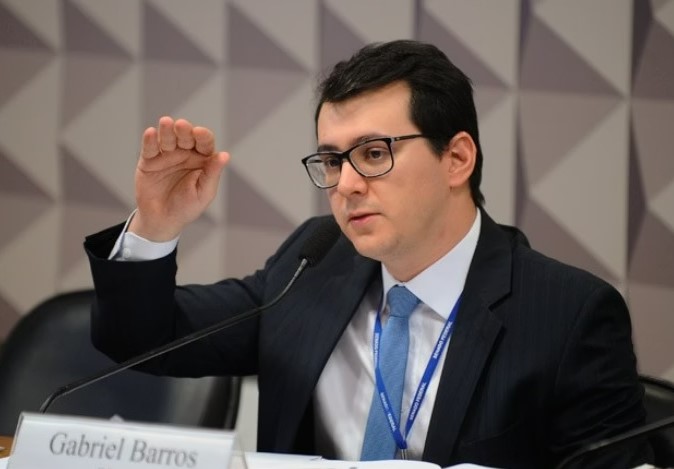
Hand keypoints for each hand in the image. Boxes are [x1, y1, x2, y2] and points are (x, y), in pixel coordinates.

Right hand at [129, 116, 229, 240]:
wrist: (162, 220)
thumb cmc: (187, 207)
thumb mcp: (204, 192)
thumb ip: (212, 173)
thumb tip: (225, 155)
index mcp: (202, 159)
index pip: (204, 143)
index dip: (202, 136)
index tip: (199, 134)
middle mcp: (185, 153)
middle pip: (185, 136)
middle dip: (184, 130)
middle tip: (181, 126)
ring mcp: (166, 155)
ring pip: (167, 138)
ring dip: (167, 130)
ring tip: (166, 123)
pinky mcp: (149, 161)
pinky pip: (149, 148)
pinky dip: (149, 140)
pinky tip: (151, 133)